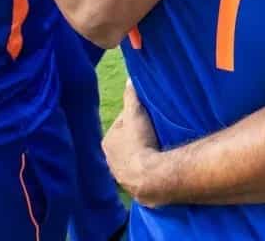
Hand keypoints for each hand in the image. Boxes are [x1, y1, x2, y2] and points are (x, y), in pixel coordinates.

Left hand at [103, 81, 164, 205]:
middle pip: (127, 141)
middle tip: (154, 130)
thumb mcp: (136, 113)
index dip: (135, 117)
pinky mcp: (133, 186)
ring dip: (143, 152)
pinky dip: (147, 165)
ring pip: (133, 157)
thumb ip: (131, 96)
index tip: (148, 115)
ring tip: (157, 146)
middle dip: (138, 136)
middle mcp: (110, 159)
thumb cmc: (140, 142)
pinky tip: (156, 162)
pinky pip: (140, 170)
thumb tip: (129, 79)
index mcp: (107, 141)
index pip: (122, 124)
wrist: (150, 176)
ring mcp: (121, 174)